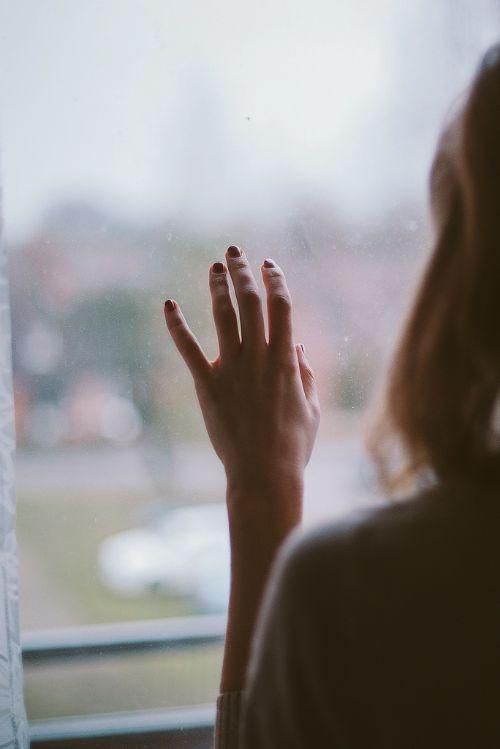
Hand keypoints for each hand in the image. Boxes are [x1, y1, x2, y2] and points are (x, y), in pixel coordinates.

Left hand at [164, 246, 319, 511]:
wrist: (264, 474)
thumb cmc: (293, 445)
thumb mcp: (311, 408)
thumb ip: (304, 375)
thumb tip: (297, 348)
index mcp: (286, 360)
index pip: (282, 306)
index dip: (275, 280)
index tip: (269, 265)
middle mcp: (259, 358)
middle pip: (250, 302)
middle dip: (243, 272)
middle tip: (235, 252)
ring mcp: (231, 370)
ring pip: (223, 317)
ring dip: (218, 287)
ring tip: (215, 267)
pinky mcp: (207, 385)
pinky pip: (189, 350)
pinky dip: (177, 325)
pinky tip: (168, 304)